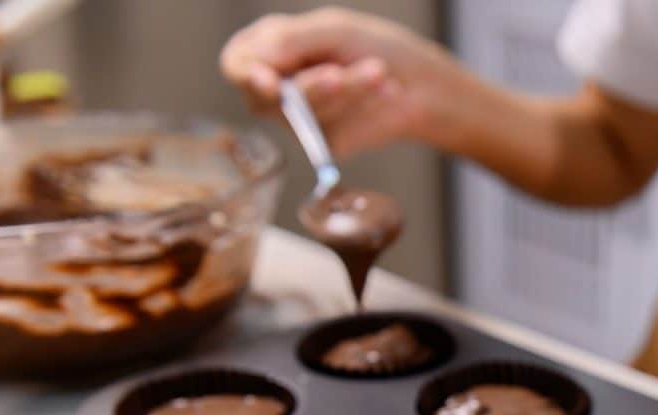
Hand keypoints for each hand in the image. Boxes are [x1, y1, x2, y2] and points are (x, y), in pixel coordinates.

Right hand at [220, 8, 459, 154]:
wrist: (421, 79)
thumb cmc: (373, 45)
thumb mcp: (332, 29)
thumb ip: (290, 41)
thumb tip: (253, 66)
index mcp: (269, 50)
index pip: (237, 65)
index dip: (247, 75)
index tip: (271, 83)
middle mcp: (276, 88)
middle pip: (268, 98)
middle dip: (311, 86)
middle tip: (339, 74)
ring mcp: (298, 120)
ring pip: (304, 114)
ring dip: (346, 90)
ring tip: (378, 71)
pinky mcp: (325, 142)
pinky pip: (332, 129)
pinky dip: (361, 105)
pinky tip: (385, 90)